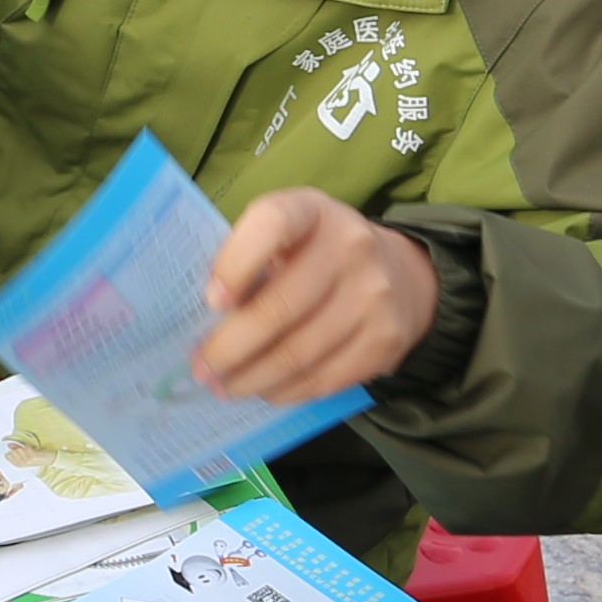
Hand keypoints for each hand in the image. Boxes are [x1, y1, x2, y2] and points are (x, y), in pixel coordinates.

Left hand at [200, 184, 438, 405]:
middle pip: (279, 308)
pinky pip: (323, 379)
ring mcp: (373, 296)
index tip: (210, 302)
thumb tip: (202, 321)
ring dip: (251, 378)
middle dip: (229, 348)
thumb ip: (248, 258)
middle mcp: (350, 247)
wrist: (401, 275)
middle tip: (200, 368)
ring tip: (224, 386)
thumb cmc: (317, 254)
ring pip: (298, 354)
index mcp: (312, 211)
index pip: (272, 224)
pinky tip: (265, 390)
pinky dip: (285, 391)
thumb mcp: (288, 235)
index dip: (235, 264)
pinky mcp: (385, 342)